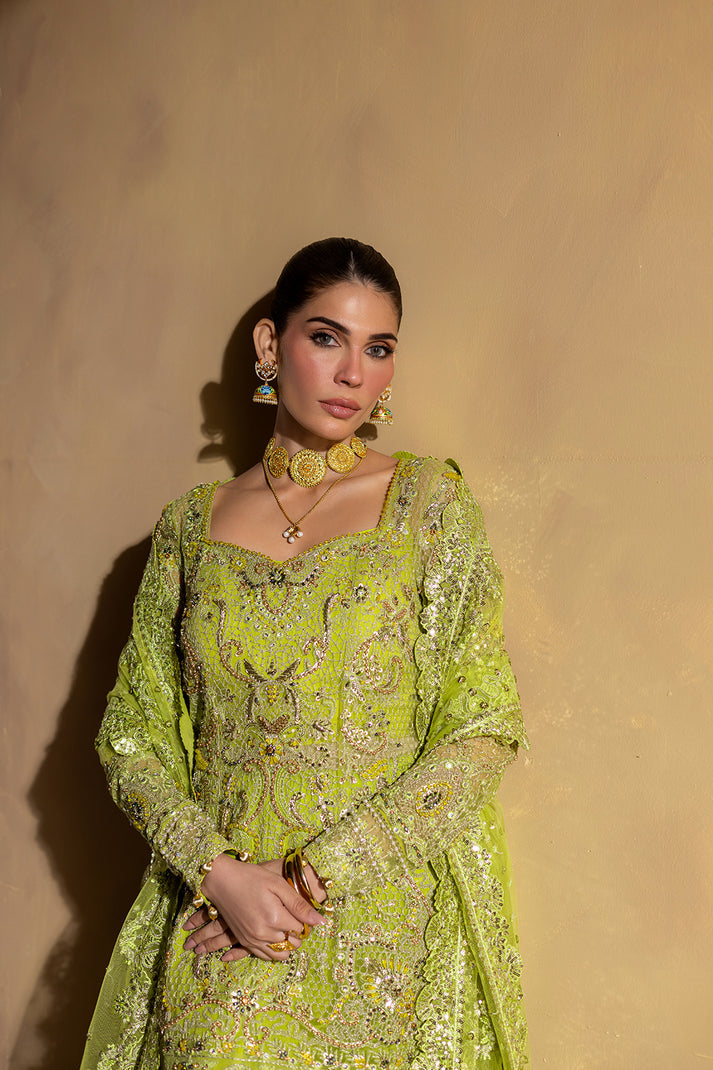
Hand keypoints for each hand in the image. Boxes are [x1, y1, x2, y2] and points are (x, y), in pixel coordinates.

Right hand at [183, 854, 323, 962]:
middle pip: (293, 943)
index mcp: (275, 918)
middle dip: (297, 932)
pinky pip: (265, 956)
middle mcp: (264, 933)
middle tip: (292, 915)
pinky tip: (274, 936)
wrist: (222, 881)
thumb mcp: (278, 885)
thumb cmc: (251, 877)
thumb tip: (321, 922)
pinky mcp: (244, 942)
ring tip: (283, 925)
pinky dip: (273, 951)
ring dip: (287, 943)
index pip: (301, 929)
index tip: (299, 909)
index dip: (305, 920)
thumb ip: (300, 905)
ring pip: (281, 954)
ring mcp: (253, 940)